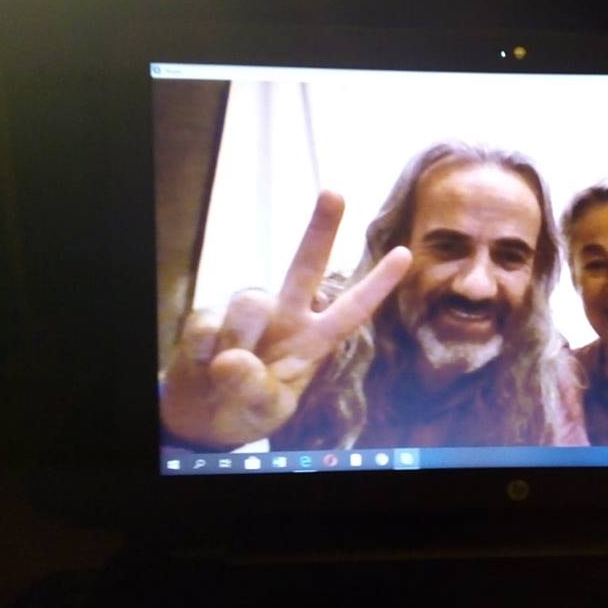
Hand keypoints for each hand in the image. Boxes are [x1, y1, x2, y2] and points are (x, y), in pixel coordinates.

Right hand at [160, 191, 411, 446]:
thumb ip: (257, 390)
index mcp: (313, 341)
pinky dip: (202, 351)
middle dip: (321, 228)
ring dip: (239, 340)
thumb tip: (232, 359)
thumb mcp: (265, 412)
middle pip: (307, 266)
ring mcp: (247, 312)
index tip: (404, 253)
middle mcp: (285, 316)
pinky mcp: (209, 315)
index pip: (351, 310)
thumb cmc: (247, 409)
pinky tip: (203, 365)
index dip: (377, 284)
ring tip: (225, 373)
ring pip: (250, 302)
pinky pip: (208, 323)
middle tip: (335, 192)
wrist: (203, 415)